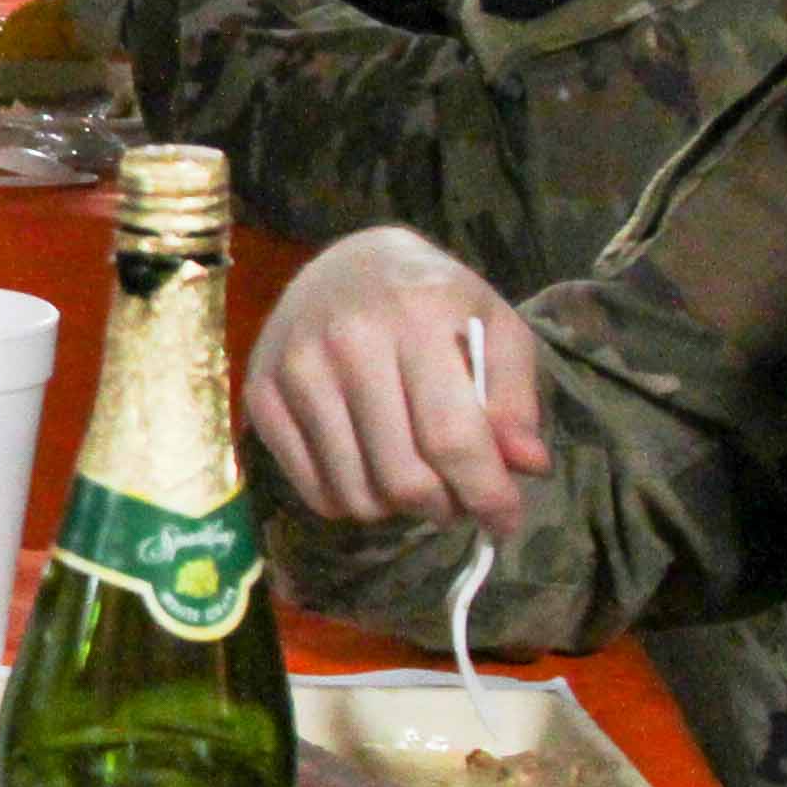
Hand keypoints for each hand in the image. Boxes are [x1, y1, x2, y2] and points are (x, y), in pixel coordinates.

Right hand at [242, 228, 544, 533]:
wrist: (345, 264)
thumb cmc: (433, 301)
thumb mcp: (493, 327)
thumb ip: (515, 397)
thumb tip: (526, 466)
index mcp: (416, 316)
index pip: (451, 435)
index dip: (486, 493)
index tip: (505, 523)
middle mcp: (347, 341)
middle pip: (402, 476)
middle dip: (444, 508)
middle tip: (458, 503)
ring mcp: (295, 369)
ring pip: (356, 493)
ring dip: (397, 510)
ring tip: (416, 484)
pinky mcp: (260, 395)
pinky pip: (314, 490)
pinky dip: (351, 500)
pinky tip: (370, 471)